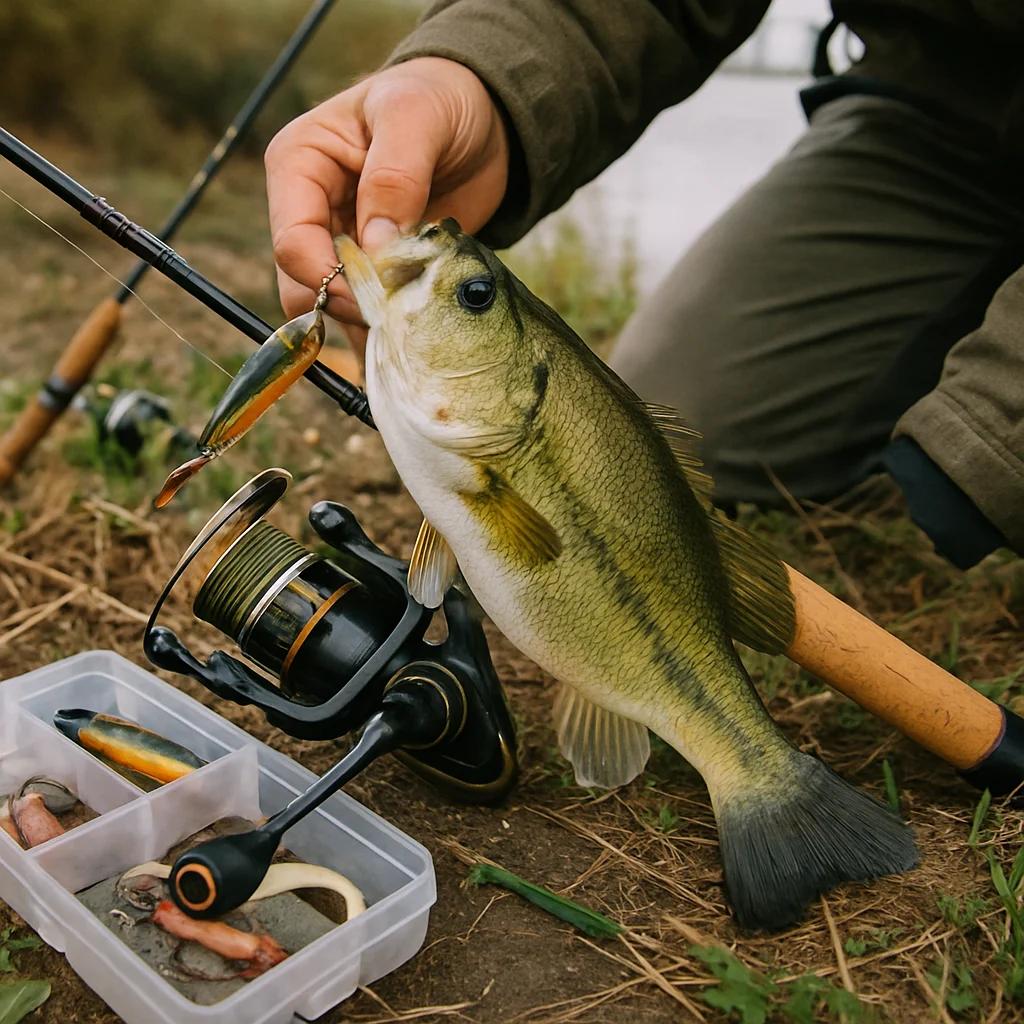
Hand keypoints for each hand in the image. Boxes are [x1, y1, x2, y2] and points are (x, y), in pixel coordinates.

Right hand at [265, 57, 509, 341]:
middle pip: (304, 286)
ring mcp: (341, 246)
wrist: (480, 119)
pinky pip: (370, 315)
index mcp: (299, 166)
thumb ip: (394, 177)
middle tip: (399, 314)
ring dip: (372, 323)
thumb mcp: (416, 117)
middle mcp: (310, 211)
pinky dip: (393, 328)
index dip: (330, 279)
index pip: (294, 243)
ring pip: (333, 309)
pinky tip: (421, 329)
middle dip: (348, 306)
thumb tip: (375, 248)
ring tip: (416, 321)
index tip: (378, 292)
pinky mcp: (375, 271)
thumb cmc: (438, 99)